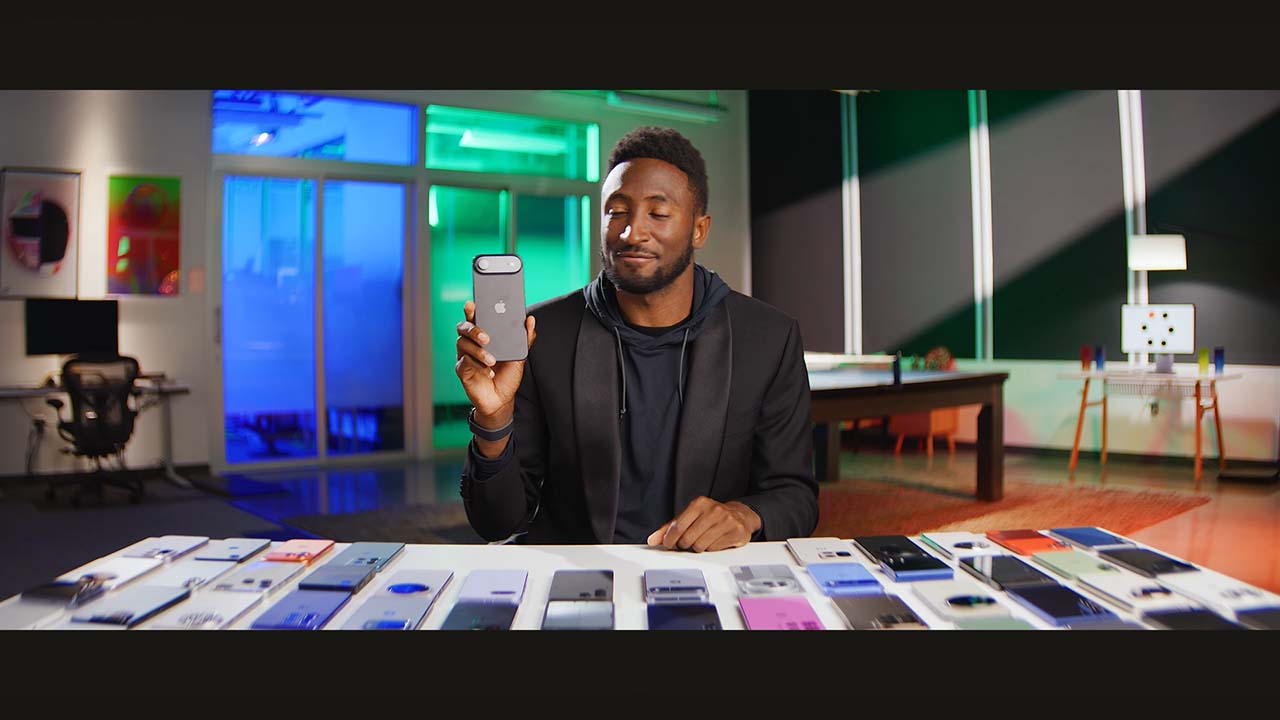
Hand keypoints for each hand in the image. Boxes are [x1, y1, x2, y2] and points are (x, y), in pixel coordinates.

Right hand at [455, 300, 535, 425]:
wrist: (501, 399)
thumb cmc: (507, 375)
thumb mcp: (519, 356)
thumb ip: (524, 338)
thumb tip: (530, 320)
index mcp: (483, 335)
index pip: (475, 318)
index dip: (471, 309)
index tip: (472, 304)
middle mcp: (471, 343)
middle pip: (463, 328)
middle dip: (473, 329)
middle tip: (486, 338)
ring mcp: (464, 355)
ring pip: (462, 344)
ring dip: (479, 351)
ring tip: (492, 360)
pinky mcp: (462, 370)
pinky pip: (464, 362)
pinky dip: (477, 365)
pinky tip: (489, 372)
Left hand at [646, 497, 761, 552]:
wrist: (739, 516)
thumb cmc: (710, 517)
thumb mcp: (689, 517)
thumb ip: (669, 528)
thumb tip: (653, 539)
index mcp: (699, 503)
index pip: (678, 527)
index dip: (670, 539)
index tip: (668, 544)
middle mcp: (713, 510)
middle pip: (688, 539)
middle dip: (685, 545)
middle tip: (688, 542)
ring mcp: (726, 520)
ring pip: (700, 546)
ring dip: (698, 547)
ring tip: (703, 540)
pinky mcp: (736, 531)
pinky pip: (714, 549)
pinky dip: (711, 549)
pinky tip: (714, 541)